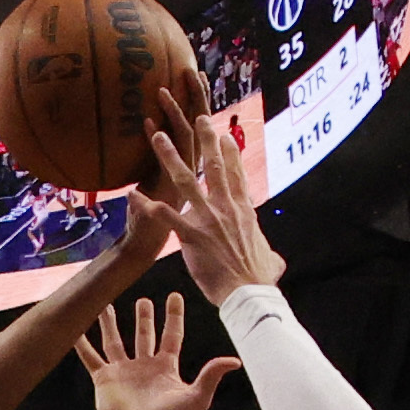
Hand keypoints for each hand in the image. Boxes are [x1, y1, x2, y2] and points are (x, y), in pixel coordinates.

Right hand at [77, 294, 237, 409]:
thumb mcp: (197, 397)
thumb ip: (211, 375)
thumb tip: (234, 361)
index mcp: (166, 368)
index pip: (171, 335)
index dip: (174, 316)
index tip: (174, 296)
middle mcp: (144, 367)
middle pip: (144, 335)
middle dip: (144, 317)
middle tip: (142, 299)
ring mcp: (123, 372)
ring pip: (115, 341)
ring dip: (111, 323)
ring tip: (106, 303)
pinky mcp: (104, 380)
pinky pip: (90, 357)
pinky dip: (81, 344)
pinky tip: (74, 329)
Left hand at [133, 96, 279, 305]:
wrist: (249, 292)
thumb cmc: (260, 279)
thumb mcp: (271, 260)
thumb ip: (270, 254)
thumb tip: (276, 260)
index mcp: (244, 210)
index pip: (237, 174)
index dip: (230, 153)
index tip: (225, 135)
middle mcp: (226, 207)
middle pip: (214, 166)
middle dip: (205, 139)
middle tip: (198, 117)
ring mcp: (208, 219)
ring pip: (186, 180)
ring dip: (170, 156)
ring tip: (158, 136)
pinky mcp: (192, 236)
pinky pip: (165, 216)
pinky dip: (147, 205)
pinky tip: (133, 194)